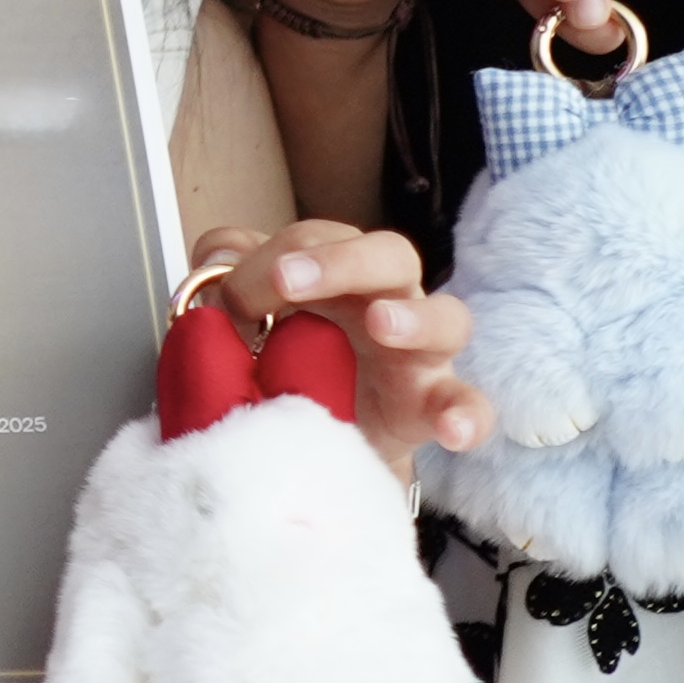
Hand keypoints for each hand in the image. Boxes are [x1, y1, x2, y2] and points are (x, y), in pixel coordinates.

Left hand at [197, 217, 488, 477]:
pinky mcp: (435, 407)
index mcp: (345, 275)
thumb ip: (235, 279)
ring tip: (382, 324)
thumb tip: (213, 257)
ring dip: (414, 318)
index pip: (321, 240)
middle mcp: (390, 302)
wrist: (323, 443)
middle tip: (286, 279)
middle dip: (339, 261)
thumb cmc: (300, 365)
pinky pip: (470, 405)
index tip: (230, 295)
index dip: (274, 255)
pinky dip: (467, 414)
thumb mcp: (261, 319)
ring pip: (447, 318)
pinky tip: (452, 427)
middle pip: (390, 257)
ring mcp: (422, 354)